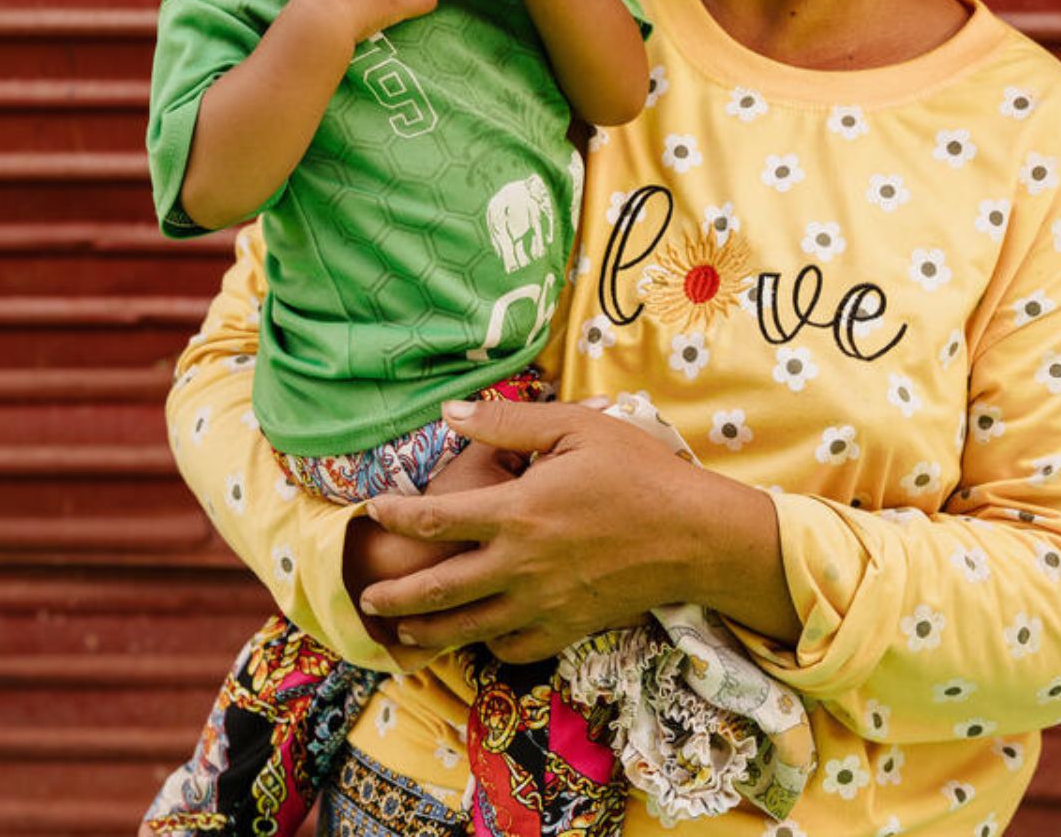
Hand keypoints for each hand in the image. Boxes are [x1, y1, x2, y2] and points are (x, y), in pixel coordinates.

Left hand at [358, 399, 790, 661]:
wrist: (694, 535)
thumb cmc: (637, 471)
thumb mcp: (574, 428)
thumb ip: (507, 423)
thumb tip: (448, 412)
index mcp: (517, 513)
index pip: (434, 520)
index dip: (395, 514)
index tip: (372, 509)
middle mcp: (519, 567)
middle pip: (436, 591)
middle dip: (394, 596)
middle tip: (366, 597)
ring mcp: (542, 605)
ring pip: (467, 629)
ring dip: (426, 632)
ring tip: (401, 632)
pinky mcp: (567, 628)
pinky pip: (513, 648)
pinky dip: (488, 645)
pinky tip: (478, 636)